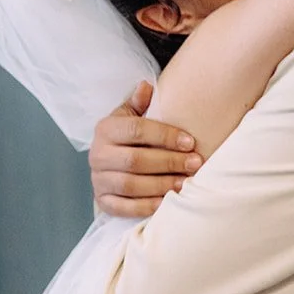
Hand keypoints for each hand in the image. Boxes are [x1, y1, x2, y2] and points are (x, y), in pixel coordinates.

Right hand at [90, 80, 202, 217]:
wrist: (109, 161)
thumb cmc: (128, 136)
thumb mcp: (131, 115)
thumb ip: (140, 102)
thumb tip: (147, 85)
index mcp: (105, 129)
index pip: (136, 131)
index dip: (165, 136)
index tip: (191, 142)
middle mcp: (97, 155)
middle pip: (135, 160)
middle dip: (169, 162)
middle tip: (195, 163)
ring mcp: (98, 179)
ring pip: (131, 185)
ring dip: (162, 185)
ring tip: (186, 182)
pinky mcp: (102, 200)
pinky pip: (124, 207)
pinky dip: (147, 206)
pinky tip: (167, 201)